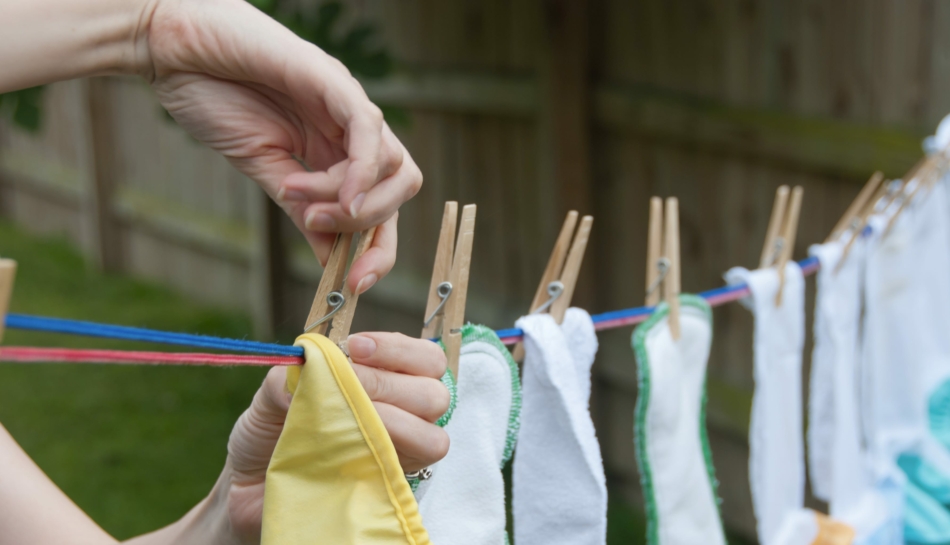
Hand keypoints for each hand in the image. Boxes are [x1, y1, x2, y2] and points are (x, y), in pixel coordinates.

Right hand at [138, 0, 421, 292]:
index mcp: (337, 150)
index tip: (351, 285)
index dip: (377, 250)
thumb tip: (333, 262)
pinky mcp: (332, 80)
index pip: (382, 206)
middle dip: (376, 232)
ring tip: (300, 202)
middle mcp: (352, 129)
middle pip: (403, 187)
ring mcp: (347, 103)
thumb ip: (305, 212)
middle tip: (327, 243)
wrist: (173, 49)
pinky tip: (333, 195)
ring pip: (393, 166)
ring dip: (353, 203)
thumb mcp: (266, 171)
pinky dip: (358, 172)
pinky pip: (368, 131)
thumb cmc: (213, 99)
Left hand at [223, 333, 449, 539]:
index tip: (355, 347)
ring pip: (434, 434)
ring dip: (395, 418)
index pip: (422, 358)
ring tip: (351, 416)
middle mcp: (401, 416)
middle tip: (349, 381)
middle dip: (389, 381)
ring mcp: (399, 454)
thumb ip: (289, 376)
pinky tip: (354, 446)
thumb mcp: (270, 395)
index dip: (396, 348)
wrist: (248, 488)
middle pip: (435, 392)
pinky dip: (388, 450)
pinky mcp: (390, 486)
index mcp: (383, 381)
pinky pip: (415, 469)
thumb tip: (314, 368)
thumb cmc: (267, 435)